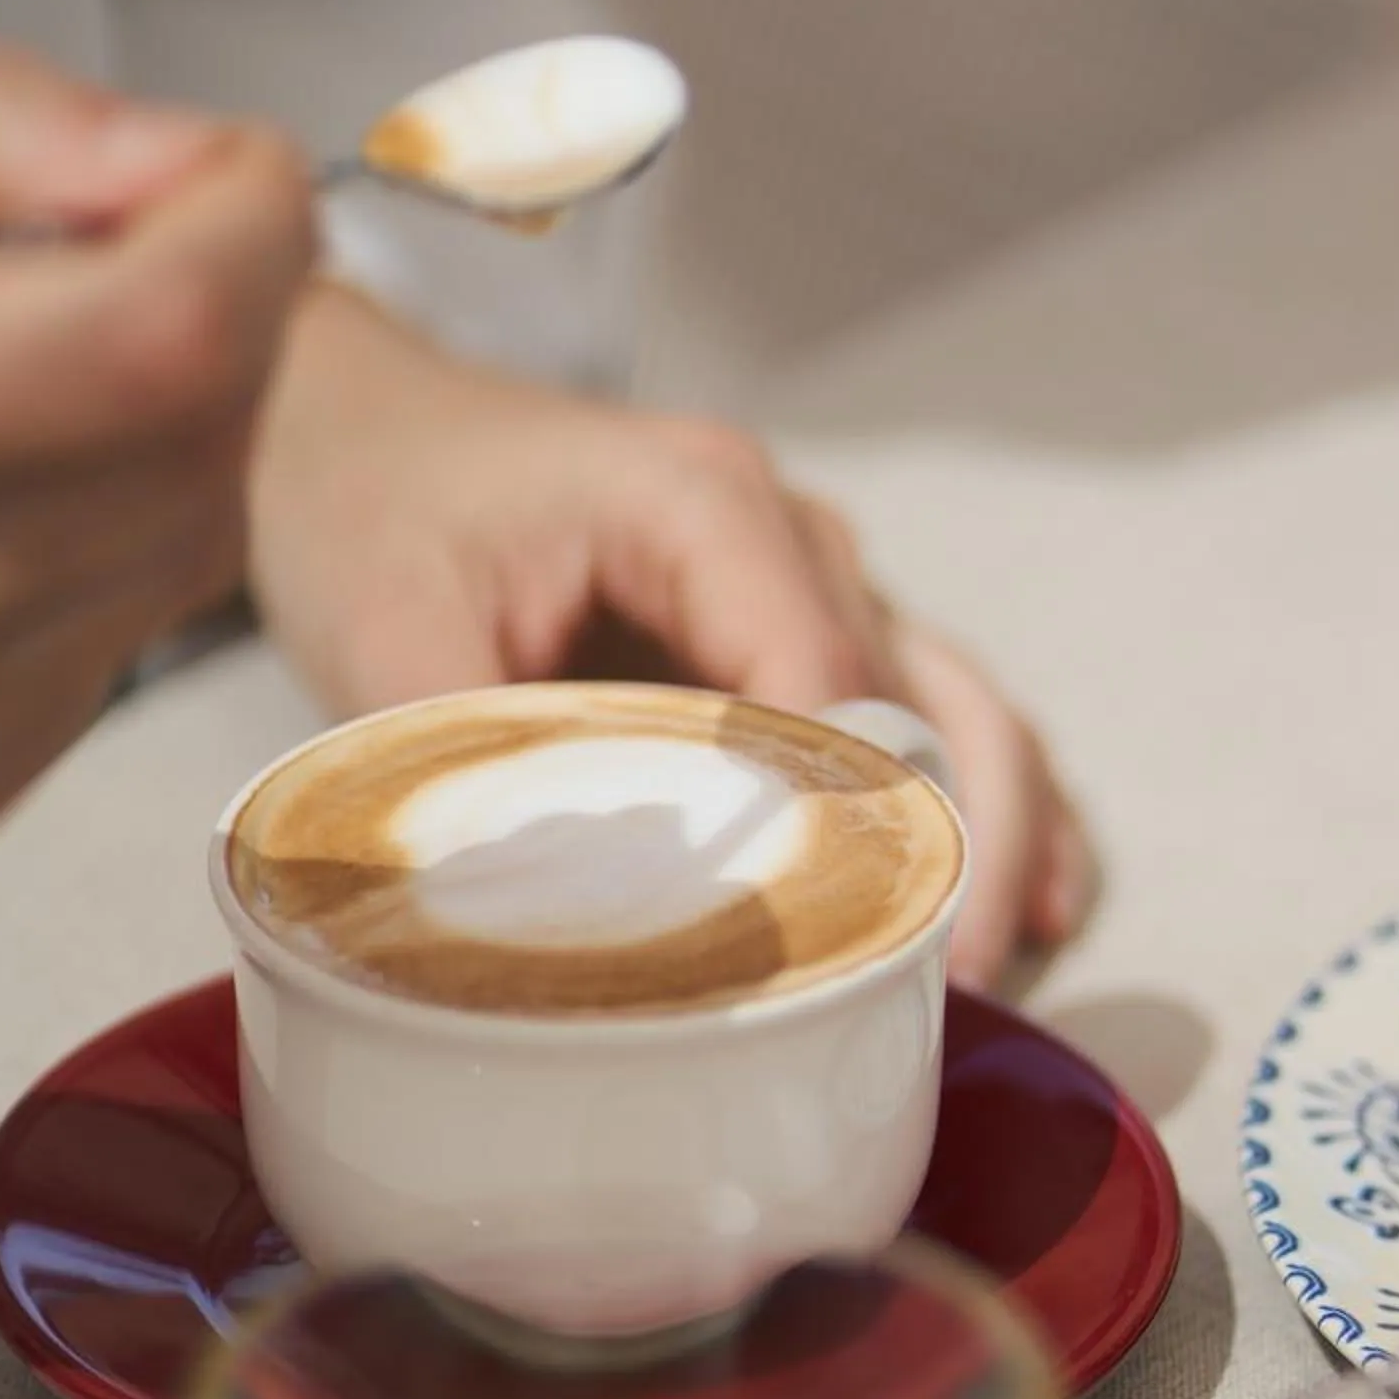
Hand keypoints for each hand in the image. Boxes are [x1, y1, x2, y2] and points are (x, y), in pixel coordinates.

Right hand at [0, 49, 314, 867]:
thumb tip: (178, 159)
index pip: (175, 335)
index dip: (245, 228)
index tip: (223, 172)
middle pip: (199, 450)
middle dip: (202, 324)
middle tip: (87, 252)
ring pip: (181, 559)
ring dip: (154, 443)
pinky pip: (108, 650)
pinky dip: (85, 555)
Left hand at [250, 284, 1088, 985]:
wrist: (360, 423)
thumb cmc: (373, 503)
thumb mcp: (387, 630)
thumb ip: (474, 760)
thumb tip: (538, 911)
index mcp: (702, 507)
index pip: (821, 675)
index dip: (850, 814)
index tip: (856, 939)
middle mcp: (791, 534)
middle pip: (929, 695)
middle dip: (958, 840)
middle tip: (948, 976)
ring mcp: (815, 578)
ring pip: (959, 705)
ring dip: (996, 830)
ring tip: (997, 961)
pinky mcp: (806, 628)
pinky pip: (932, 712)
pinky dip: (992, 801)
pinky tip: (1037, 902)